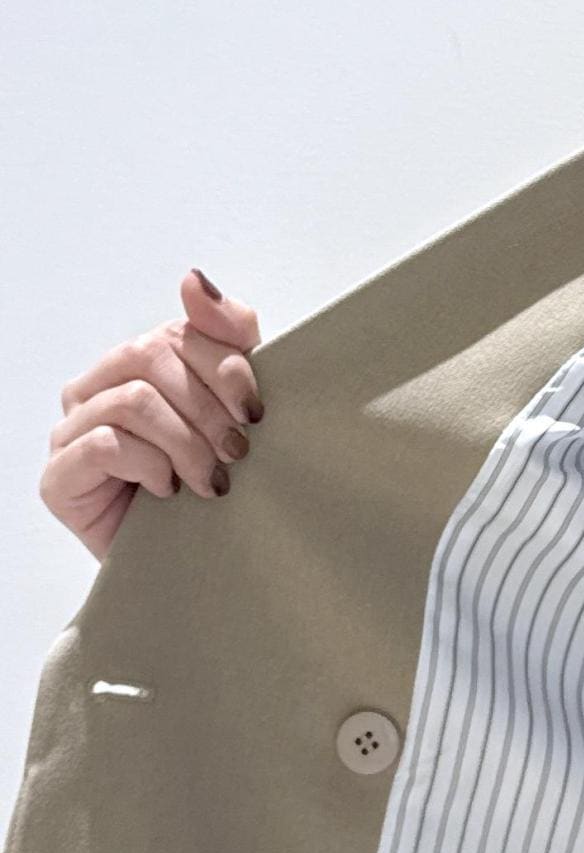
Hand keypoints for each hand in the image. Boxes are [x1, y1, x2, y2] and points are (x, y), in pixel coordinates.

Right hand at [38, 268, 263, 561]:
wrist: (191, 572)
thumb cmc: (211, 491)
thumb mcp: (235, 410)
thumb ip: (227, 337)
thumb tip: (194, 280)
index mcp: (136, 365)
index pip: (176, 335)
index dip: (224, 366)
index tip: (255, 411)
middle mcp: (97, 390)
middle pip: (151, 359)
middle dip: (208, 407)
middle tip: (239, 451)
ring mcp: (71, 432)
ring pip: (133, 401)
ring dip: (186, 442)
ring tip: (214, 481)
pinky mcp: (59, 478)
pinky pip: (104, 444)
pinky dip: (149, 465)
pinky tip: (169, 492)